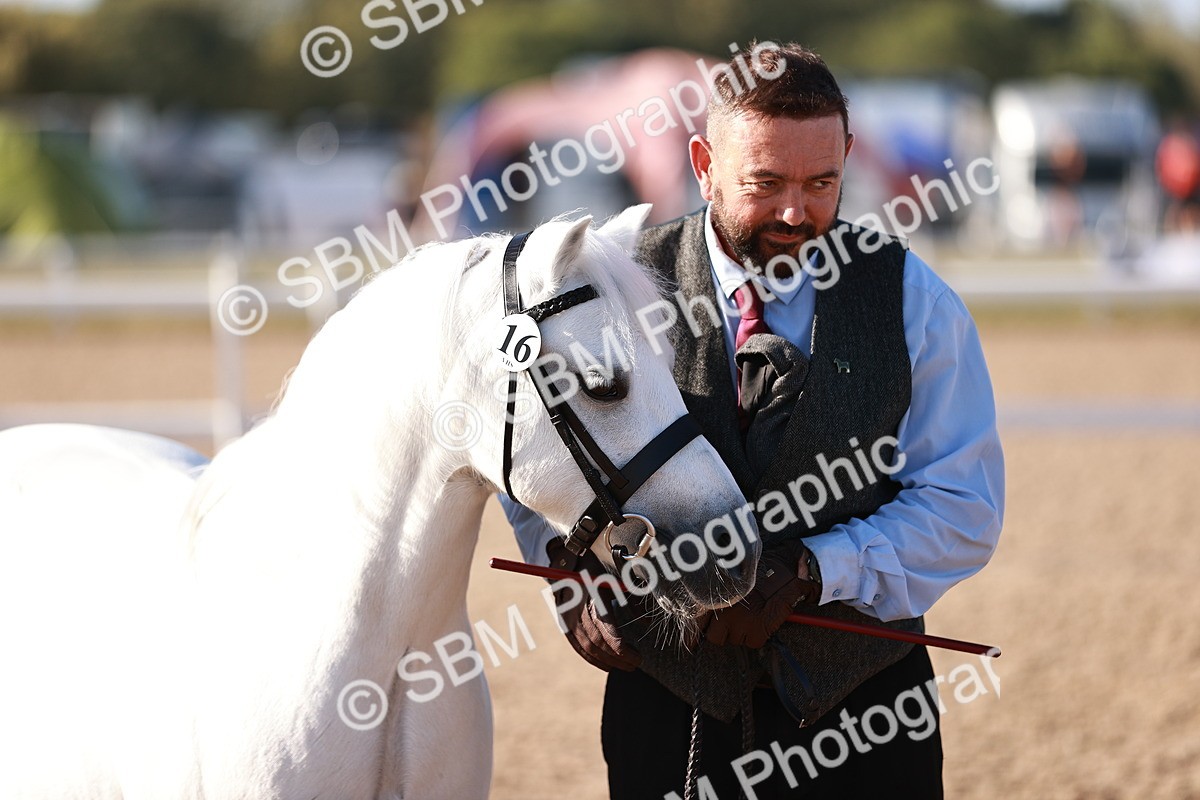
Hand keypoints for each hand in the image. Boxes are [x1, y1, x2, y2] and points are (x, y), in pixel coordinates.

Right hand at [546, 538, 641, 671]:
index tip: (637, 657)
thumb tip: (645, 622)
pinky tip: (603, 663)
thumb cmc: (600, 564)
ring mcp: (567, 614)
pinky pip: (575, 643)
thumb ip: (632, 599)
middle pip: (596, 643)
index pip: (606, 632)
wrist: (570, 555)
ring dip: (604, 660)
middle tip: (634, 664)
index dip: (621, 650)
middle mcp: (577, 608)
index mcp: (593, 596)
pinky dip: (589, 656)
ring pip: (585, 646)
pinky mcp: (562, 618)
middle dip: (616, 658)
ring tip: (622, 666)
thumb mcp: (618, 576)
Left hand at [705, 539, 820, 648]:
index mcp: (714, 598)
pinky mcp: (757, 632)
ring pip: (734, 640)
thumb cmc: (757, 572)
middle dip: (722, 633)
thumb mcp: (730, 580)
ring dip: (741, 633)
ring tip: (751, 617)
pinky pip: (753, 642)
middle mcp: (723, 612)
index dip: (696, 632)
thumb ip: (715, 596)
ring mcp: (739, 624)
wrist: (783, 570)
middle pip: (714, 637)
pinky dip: (758, 635)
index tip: (696, 639)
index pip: (697, 623)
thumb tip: (703, 617)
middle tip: (733, 623)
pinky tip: (763, 620)